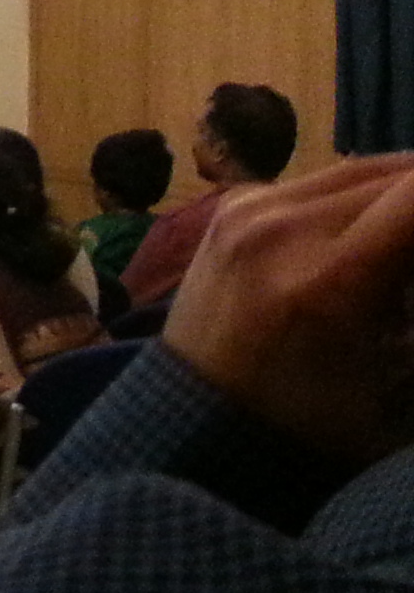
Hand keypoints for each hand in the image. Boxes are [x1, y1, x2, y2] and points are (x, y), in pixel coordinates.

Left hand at [163, 154, 413, 472]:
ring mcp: (249, 207)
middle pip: (402, 173)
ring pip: (367, 168)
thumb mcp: (402, 382)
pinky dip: (366, 199)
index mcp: (328, 278)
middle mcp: (281, 226)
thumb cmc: (314, 424)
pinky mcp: (234, 203)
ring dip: (407, 197)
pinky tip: (379, 238)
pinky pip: (325, 179)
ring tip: (406, 252)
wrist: (198, 420)